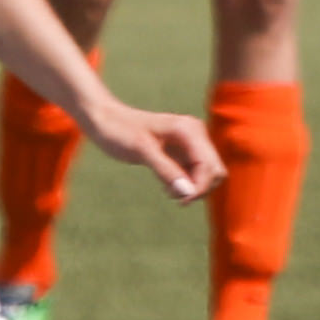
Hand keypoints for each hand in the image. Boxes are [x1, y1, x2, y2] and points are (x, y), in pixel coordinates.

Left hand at [90, 98, 222, 202]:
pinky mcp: (182, 151)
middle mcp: (195, 134)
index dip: (200, 188)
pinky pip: (194, 173)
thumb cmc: (119, 131)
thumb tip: (188, 192)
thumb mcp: (141, 151)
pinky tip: (166, 184)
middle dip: (199, 188)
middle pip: (216, 171)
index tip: (180, 200)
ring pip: (207, 175)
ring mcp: (190, 143)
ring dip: (192, 188)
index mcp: (189, 131)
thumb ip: (166, 170)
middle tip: (173, 194)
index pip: (210, 167)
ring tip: (167, 189)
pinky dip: (184, 184)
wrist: (104, 119)